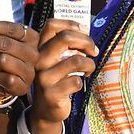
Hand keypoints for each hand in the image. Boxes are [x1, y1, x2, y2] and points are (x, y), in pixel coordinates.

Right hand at [27, 19, 98, 133]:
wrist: (45, 109)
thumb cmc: (56, 79)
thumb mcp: (55, 59)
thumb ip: (65, 46)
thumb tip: (86, 31)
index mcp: (39, 48)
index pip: (52, 25)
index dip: (71, 24)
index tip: (85, 30)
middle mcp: (39, 60)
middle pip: (65, 38)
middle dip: (86, 42)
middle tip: (94, 50)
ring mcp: (44, 77)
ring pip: (76, 60)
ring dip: (89, 64)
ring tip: (88, 69)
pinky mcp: (52, 93)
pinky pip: (76, 81)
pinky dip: (82, 81)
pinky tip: (77, 84)